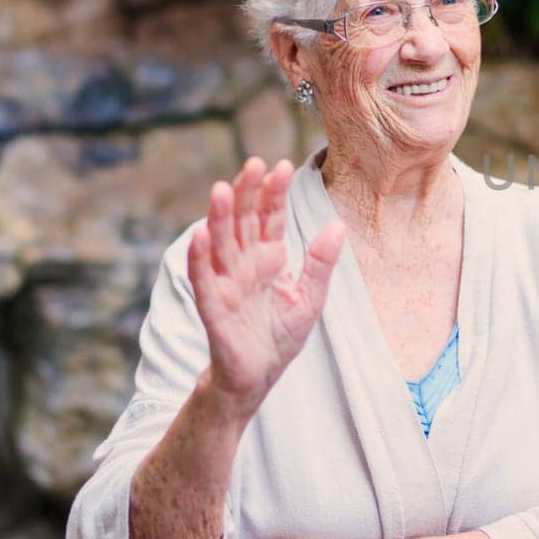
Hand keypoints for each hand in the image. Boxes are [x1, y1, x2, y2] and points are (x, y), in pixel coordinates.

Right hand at [189, 157, 345, 416]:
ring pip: (221, 243)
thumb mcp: (310, 297)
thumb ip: (321, 263)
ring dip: (219, 217)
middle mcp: (244, 264)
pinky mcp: (213, 306)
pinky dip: (201, 258)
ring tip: (221, 188)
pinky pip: (204, 279)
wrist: (260, 375)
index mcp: (268, 258)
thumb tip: (337, 225)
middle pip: (242, 221)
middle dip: (246, 193)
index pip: (269, 218)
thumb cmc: (281, 335)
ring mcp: (226, 283)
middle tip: (253, 163)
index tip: (281, 166)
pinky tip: (200, 235)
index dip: (273, 194)